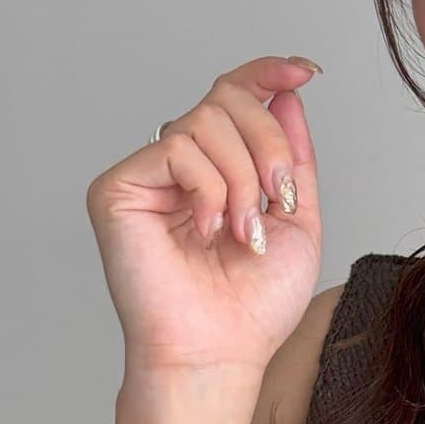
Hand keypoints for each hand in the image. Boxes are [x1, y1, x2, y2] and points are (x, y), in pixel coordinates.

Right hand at [84, 54, 323, 379]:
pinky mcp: (119, 187)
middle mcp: (180, 166)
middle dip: (269, 145)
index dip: (267, 74)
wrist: (221, 352)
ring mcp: (148, 174)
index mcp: (220, 170)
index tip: (305, 71)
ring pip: (205, 119)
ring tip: (245, 234)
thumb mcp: (296, 222)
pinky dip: (210, 189)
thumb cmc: (253, 306)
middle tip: (278, 201)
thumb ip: (294, 159)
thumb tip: (287, 93)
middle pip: (228, 98)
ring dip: (243, 178)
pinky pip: (177, 148)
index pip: (235, 97)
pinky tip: (209, 232)